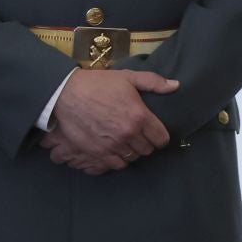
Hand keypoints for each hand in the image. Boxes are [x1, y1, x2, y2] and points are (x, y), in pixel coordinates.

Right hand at [37, 69, 178, 173]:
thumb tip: (175, 85)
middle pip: (148, 150)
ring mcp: (113, 144)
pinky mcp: (99, 152)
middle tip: (137, 135)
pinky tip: (114, 149)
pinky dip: (118, 159)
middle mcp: (129, 133)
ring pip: (133, 158)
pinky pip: (117, 164)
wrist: (65, 93)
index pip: (161, 138)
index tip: (152, 132)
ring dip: (131, 151)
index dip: (159, 136)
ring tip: (125, 142)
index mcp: (140, 116)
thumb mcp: (126, 77)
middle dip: (145, 143)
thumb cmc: (97, 84)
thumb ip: (153, 82)